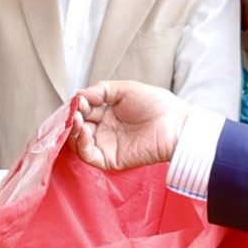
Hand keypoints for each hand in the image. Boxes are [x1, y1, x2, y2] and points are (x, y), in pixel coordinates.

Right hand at [71, 80, 189, 171]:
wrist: (174, 123)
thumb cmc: (156, 104)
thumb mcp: (125, 89)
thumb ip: (100, 90)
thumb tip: (78, 95)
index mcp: (108, 112)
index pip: (83, 110)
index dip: (77, 106)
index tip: (77, 100)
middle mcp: (105, 129)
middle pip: (78, 126)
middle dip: (72, 118)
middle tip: (75, 111)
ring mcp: (106, 144)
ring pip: (78, 142)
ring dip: (73, 131)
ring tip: (77, 119)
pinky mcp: (110, 159)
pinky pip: (89, 155)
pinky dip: (81, 144)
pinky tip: (84, 132)